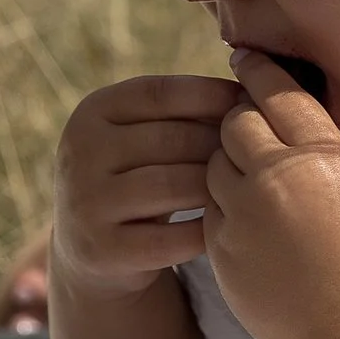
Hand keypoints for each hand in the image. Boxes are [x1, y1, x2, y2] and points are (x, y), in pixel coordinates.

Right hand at [53, 73, 234, 293]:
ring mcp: (87, 202)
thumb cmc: (137, 176)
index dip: (212, 95)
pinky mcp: (102, 249)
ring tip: (246, 186)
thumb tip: (252, 88)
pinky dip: (207, 229)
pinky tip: (226, 225)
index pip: (162, 93)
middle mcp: (81, 152)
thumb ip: (181, 111)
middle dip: (222, 145)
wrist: (91, 248)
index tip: (250, 104)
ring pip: (175, 185)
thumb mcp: (143, 136)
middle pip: (174, 139)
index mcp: (93, 111)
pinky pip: (173, 237)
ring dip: (217, 186)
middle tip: (258, 154)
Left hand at [203, 53, 339, 338]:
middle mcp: (280, 175)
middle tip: (244, 128)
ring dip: (225, 164)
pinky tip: (244, 222)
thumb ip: (323, 156)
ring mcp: (244, 212)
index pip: (280, 93)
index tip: (247, 62)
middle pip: (235, 122)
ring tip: (248, 182)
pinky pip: (210, 209)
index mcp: (326, 155)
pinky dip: (221, 207)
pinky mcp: (220, 247)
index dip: (260, 73)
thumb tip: (293, 128)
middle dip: (237, 121)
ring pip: (213, 164)